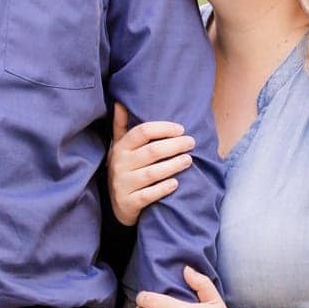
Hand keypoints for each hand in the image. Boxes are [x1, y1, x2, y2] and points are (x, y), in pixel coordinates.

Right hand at [107, 102, 194, 226]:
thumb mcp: (119, 147)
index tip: (181, 129)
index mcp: (120, 147)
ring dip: (173, 165)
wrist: (117, 204)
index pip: (143, 132)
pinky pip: (149, 195)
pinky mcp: (128, 203)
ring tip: (189, 160)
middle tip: (191, 142)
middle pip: (152, 151)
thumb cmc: (125, 169)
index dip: (164, 128)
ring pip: (152, 173)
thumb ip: (121, 125)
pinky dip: (163, 188)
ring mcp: (123, 184)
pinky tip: (176, 183)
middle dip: (174, 146)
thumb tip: (119, 102)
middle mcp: (120, 164)